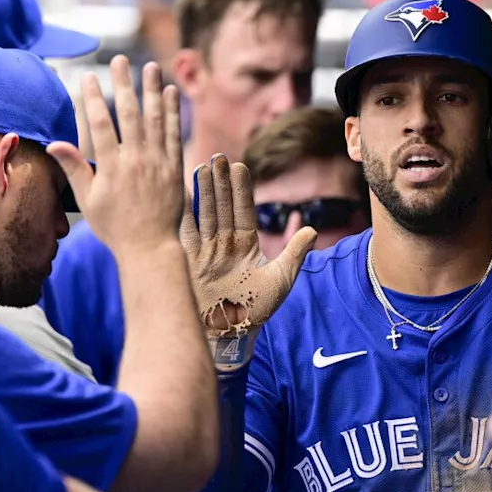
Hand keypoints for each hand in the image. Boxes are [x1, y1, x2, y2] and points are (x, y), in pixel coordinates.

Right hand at [48, 56, 183, 255]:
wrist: (149, 247)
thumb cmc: (114, 226)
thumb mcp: (88, 200)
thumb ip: (74, 169)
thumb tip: (52, 143)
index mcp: (111, 167)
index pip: (100, 124)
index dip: (92, 98)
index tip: (87, 76)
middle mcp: (136, 160)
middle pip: (129, 113)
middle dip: (122, 83)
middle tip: (119, 60)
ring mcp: (158, 162)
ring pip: (155, 118)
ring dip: (152, 90)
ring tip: (150, 66)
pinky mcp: (174, 167)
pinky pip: (174, 133)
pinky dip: (173, 112)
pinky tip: (171, 93)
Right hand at [179, 155, 315, 337]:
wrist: (230, 334)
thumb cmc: (256, 310)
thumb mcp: (280, 280)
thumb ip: (294, 253)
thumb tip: (311, 230)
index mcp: (245, 246)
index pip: (244, 211)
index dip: (241, 190)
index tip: (240, 166)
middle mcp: (224, 245)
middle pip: (222, 207)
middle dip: (220, 183)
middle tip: (219, 157)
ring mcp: (205, 252)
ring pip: (204, 216)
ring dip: (203, 193)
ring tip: (201, 167)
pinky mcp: (188, 263)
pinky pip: (185, 235)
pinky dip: (183, 215)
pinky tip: (180, 195)